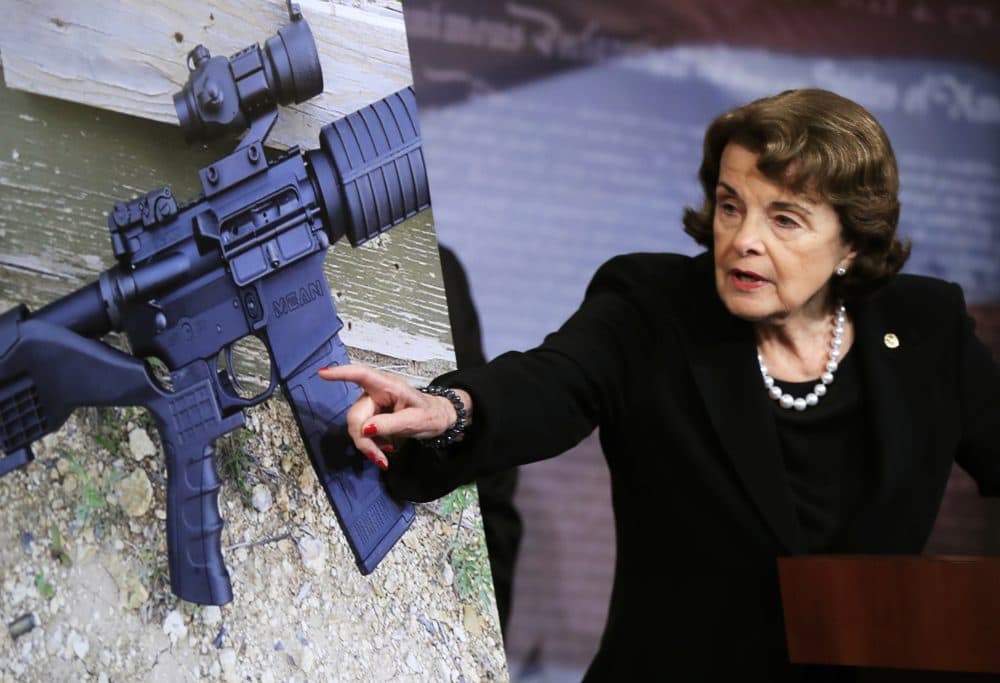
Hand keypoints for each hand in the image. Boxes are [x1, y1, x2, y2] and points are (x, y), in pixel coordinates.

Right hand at [317, 365, 470, 470]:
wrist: (439, 420)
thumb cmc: (430, 414)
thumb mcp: (415, 421)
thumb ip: (390, 424)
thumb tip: (366, 429)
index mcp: (389, 386)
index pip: (362, 375)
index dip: (341, 373)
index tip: (323, 373)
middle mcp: (376, 392)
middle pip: (356, 415)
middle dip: (363, 439)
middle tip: (378, 458)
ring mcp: (373, 404)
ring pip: (357, 426)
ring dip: (367, 445)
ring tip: (384, 457)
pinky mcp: (372, 416)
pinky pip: (362, 431)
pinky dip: (370, 444)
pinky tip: (383, 449)